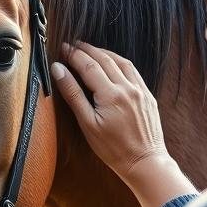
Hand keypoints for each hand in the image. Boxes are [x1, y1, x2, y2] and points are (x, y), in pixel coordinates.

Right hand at [50, 41, 165, 180]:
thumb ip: (73, 94)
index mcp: (110, 94)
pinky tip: (112, 62)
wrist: (144, 162)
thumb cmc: (112, 148)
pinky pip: (133, 71)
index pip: (88, 66)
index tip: (62, 48)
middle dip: (86, 50)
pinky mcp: (147, 95)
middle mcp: (127, 87)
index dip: (73, 55)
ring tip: (90, 49)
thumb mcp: (87, 123)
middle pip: (104, 60)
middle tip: (72, 44)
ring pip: (120, 62)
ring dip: (104, 52)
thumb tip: (59, 70)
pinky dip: (119, 62)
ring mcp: (140, 90)